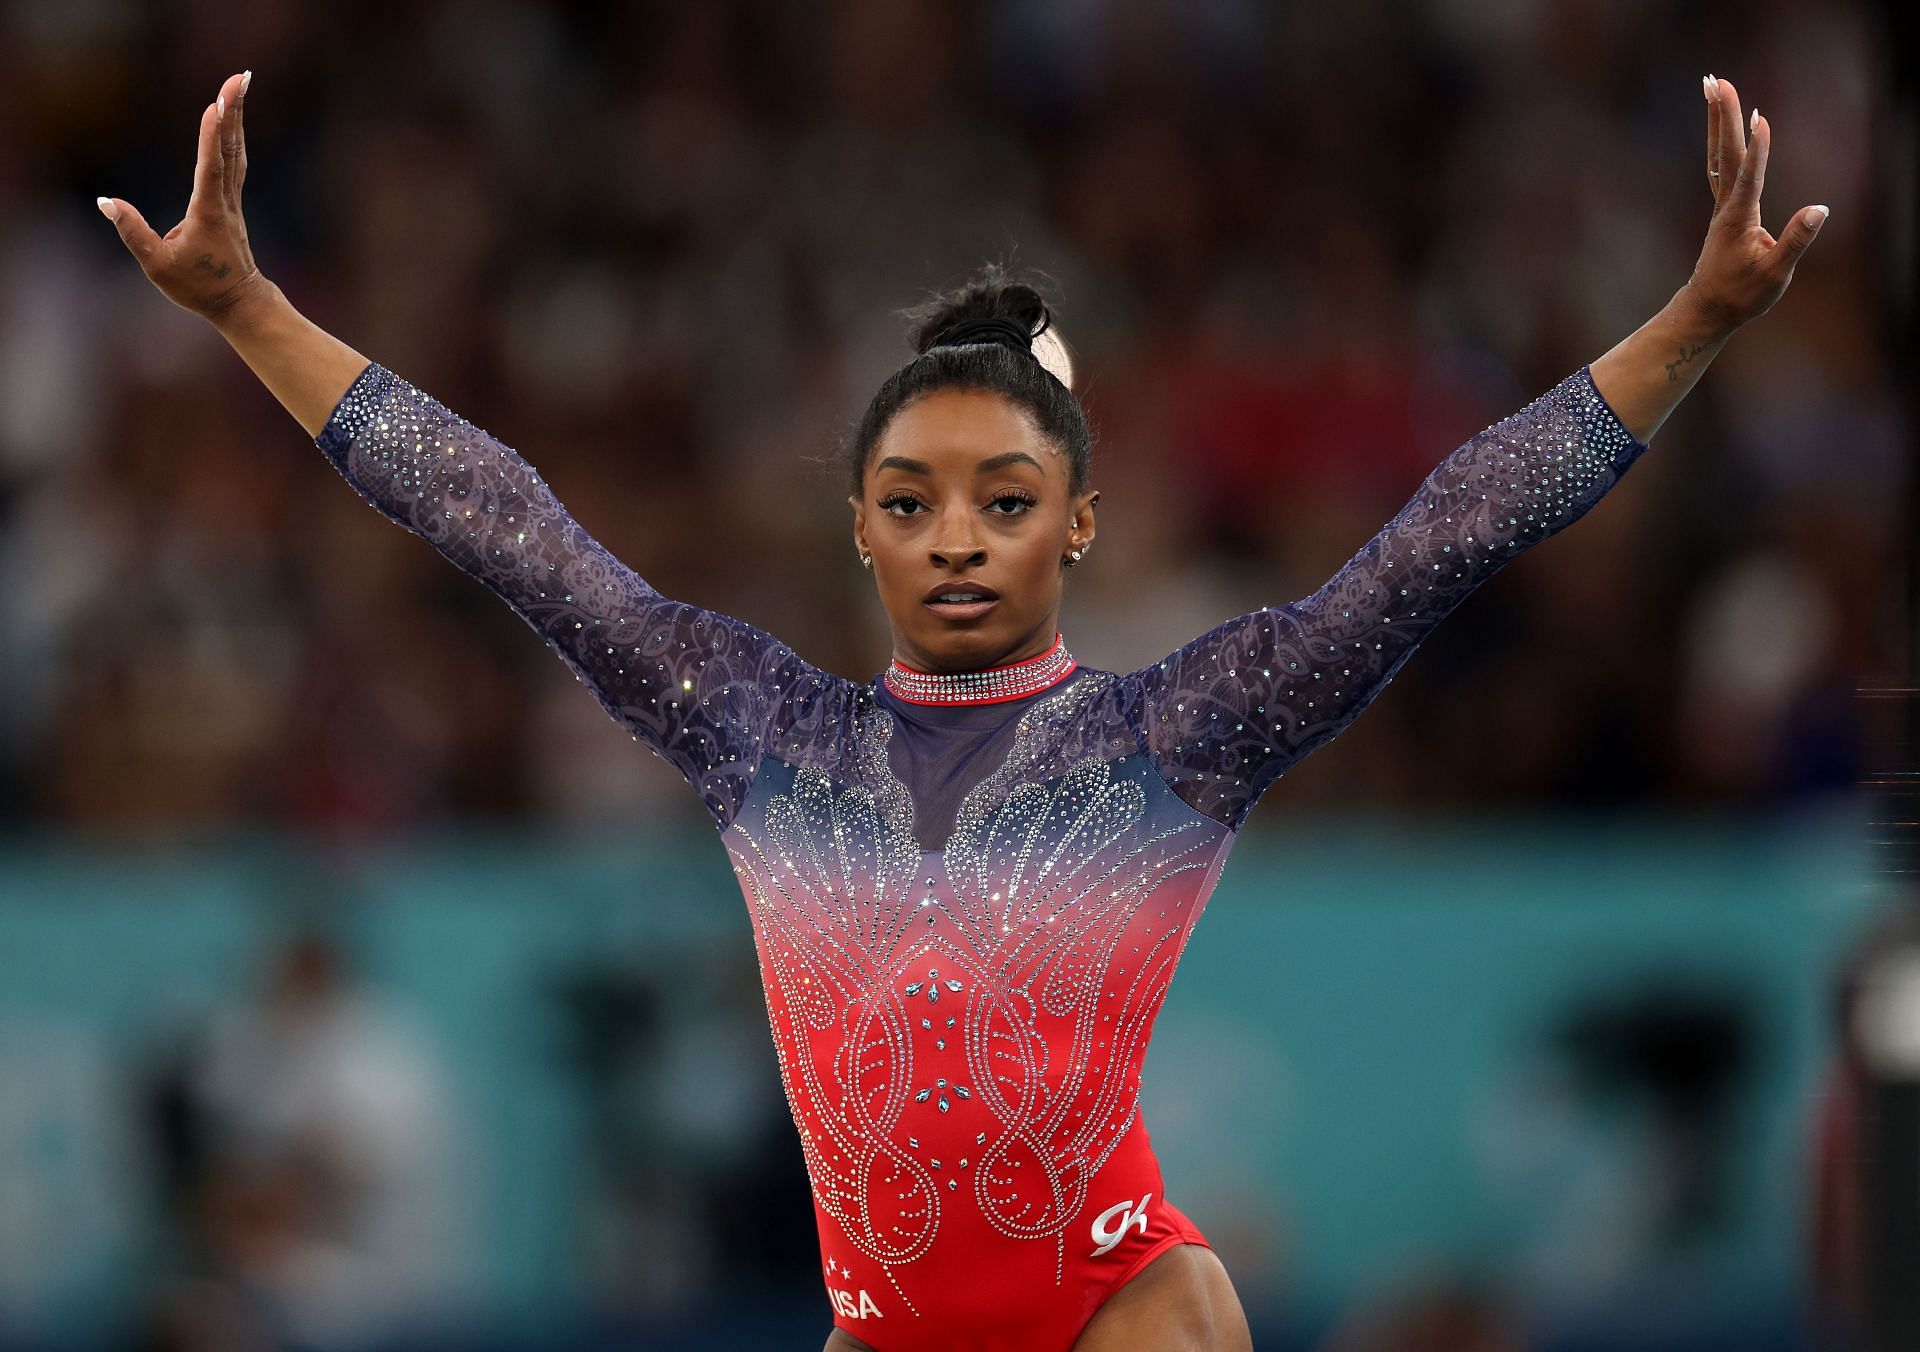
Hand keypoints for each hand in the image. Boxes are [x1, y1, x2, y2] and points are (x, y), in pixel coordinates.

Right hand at [98, 72, 266, 321]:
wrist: (239, 302)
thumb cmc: (198, 287)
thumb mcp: (157, 266)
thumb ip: (133, 232)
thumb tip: (105, 201)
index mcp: (208, 214)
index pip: (210, 169)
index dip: (213, 138)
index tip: (216, 106)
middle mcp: (224, 202)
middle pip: (230, 151)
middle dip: (234, 112)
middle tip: (240, 77)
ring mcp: (231, 201)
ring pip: (236, 153)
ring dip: (236, 118)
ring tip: (239, 84)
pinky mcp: (231, 203)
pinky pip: (234, 163)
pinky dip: (233, 137)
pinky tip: (233, 119)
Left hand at [1683, 74, 1827, 335]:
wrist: (1708, 309)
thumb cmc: (1742, 294)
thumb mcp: (1775, 274)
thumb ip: (1796, 241)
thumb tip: (1820, 210)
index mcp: (1739, 219)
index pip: (1750, 179)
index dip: (1758, 150)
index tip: (1761, 120)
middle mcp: (1726, 206)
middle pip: (1725, 153)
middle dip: (1723, 116)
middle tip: (1717, 81)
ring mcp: (1722, 205)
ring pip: (1718, 155)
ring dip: (1716, 120)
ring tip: (1713, 86)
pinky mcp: (1723, 208)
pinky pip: (1721, 166)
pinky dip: (1722, 141)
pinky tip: (1722, 124)